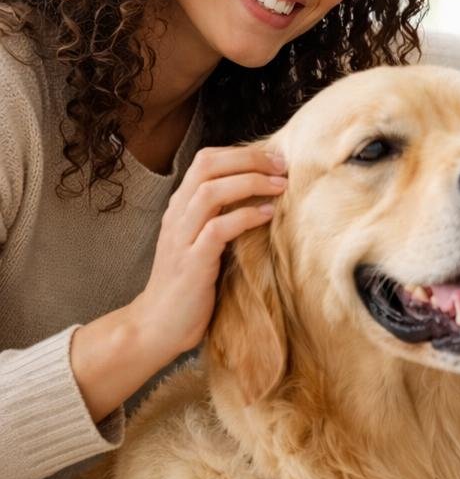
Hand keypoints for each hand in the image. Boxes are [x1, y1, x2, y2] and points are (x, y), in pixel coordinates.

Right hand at [128, 145, 288, 355]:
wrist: (158, 326)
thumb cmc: (190, 284)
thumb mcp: (205, 242)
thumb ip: (223, 217)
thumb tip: (264, 196)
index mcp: (181, 207)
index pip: (206, 160)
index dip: (242, 153)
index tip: (275, 158)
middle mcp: (177, 215)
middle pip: (208, 166)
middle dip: (250, 159)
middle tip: (283, 166)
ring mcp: (182, 238)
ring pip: (211, 192)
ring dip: (251, 183)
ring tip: (281, 186)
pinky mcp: (192, 262)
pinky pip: (217, 229)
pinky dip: (245, 217)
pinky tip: (267, 215)